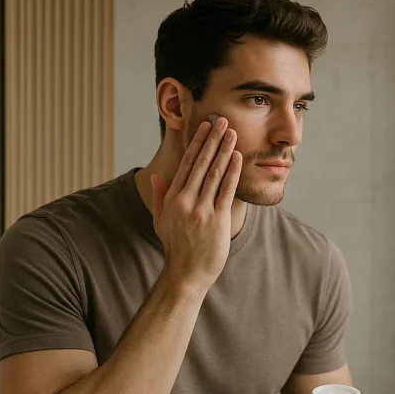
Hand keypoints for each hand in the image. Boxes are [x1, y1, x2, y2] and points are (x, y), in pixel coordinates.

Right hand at [150, 117, 242, 294]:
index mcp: (173, 198)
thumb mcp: (161, 221)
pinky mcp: (217, 219)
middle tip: (221, 120)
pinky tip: (238, 157)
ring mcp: (202, 210)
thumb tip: (156, 175)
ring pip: (215, 173)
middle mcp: (186, 201)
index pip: (187, 164)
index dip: (197, 143)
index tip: (205, 127)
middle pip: (202, 163)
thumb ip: (160, 196)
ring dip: (225, 150)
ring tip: (232, 133)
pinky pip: (226, 191)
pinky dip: (233, 172)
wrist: (186, 273)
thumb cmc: (176, 247)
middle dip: (213, 139)